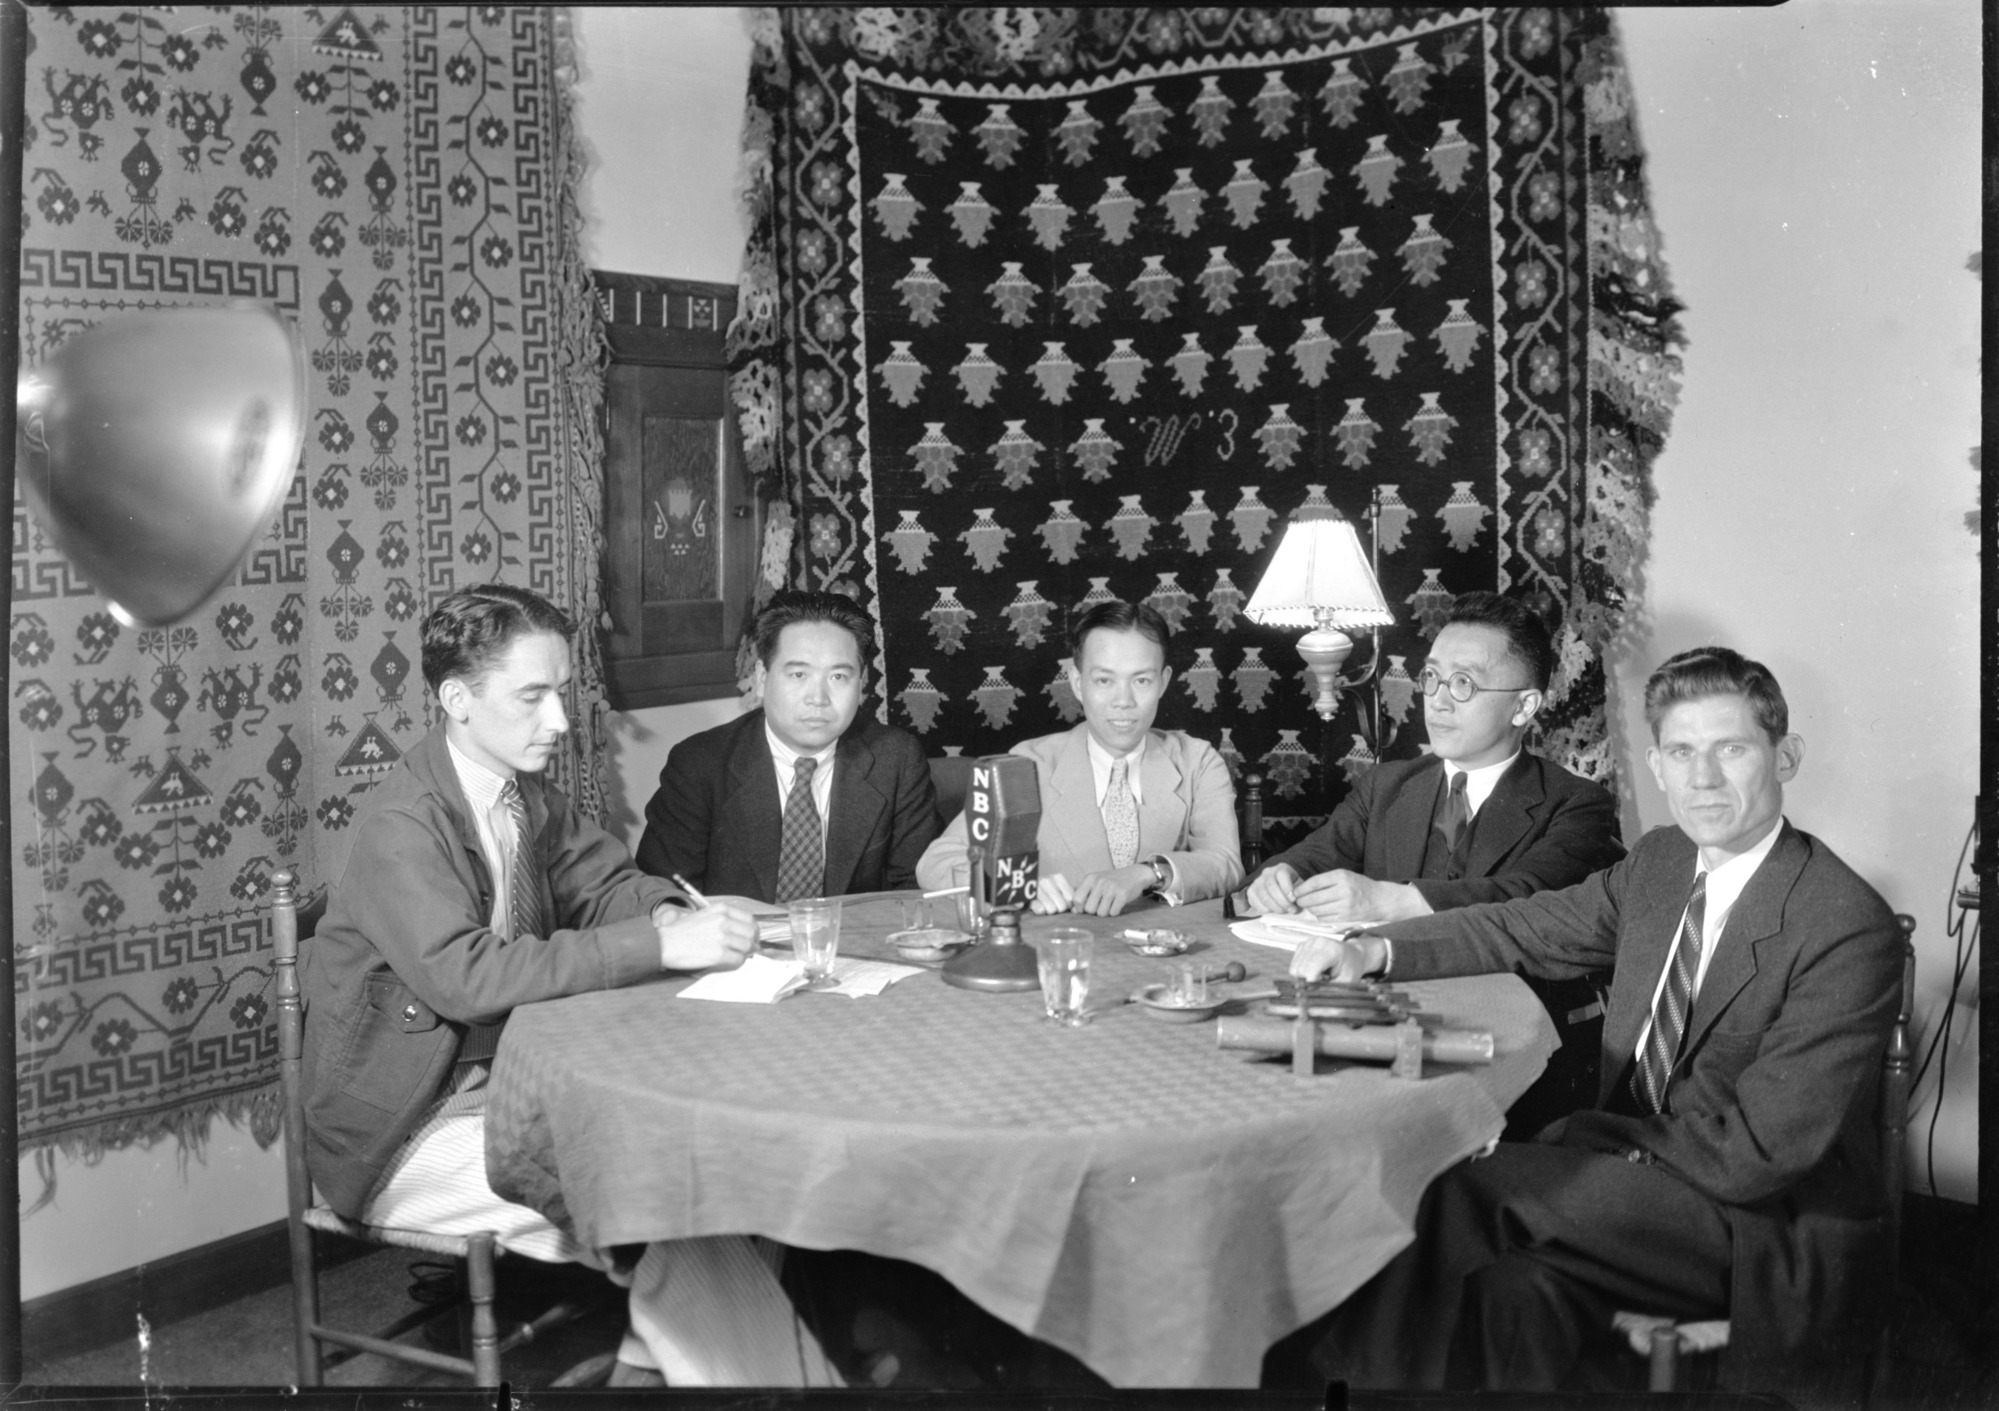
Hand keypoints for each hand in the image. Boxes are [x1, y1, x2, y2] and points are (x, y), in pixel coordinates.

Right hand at [655, 901, 756, 971]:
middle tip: (749, 949)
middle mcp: (723, 921)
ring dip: (745, 953)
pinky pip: (738, 960)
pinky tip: (729, 961)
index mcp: (721, 909)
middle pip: (751, 933)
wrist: (664, 944)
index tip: (752, 937)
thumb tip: (743, 932)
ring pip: (747, 947)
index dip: (753, 930)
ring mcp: (722, 937)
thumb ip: (724, 920)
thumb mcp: (704, 915)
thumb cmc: (682, 931)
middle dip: (753, 942)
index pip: (749, 919)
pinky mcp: (719, 954)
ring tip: (737, 955)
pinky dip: (737, 962)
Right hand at [1031, 874, 1075, 913]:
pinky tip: (1038, 907)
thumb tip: (1075, 909)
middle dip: (1059, 909)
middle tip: (1053, 906)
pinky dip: (1040, 911)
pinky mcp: (1028, 897)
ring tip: (1046, 906)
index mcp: (1058, 877)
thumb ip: (1070, 897)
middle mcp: (1047, 880)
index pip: (1071, 899)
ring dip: (1050, 911)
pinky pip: (1041, 910)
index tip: (1062, 902)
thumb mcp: (1061, 890)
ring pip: (1052, 910)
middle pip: (1062, 906)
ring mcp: (1036, 888)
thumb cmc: (1049, 892)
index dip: (1068, 905)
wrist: (1026, 890)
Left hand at [1067, 864, 1150, 916]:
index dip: (1079, 908)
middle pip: (1089, 909)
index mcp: (1090, 878)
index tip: (1084, 908)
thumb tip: (1074, 911)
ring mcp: (1112, 888)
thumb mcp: (1096, 883)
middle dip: (1094, 911)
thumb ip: (1084, 895)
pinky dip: (1115, 912)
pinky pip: (1113, 913)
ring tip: (1110, 903)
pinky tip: (1117, 904)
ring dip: (1105, 912)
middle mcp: (1100, 882)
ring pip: (1101, 913)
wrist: (1134, 874)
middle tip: (1101, 905)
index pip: (1077, 898)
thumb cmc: (1112, 881)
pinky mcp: (1123, 894)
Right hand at [1243, 863, 1301, 915]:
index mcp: (1281, 868)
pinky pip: (1256, 902)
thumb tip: (1300, 901)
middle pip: (1272, 886)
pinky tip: (1273, 911)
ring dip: (1275, 907)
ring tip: (1284, 911)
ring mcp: (1258, 881)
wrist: (1278, 886)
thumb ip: (1299, 891)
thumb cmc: (1291, 887)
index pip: (1282, 874)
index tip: (1294, 899)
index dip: (1287, 887)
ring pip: (1264, 895)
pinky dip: (1265, 909)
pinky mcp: (1251, 891)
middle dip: (1283, 901)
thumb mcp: (1298, 885)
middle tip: (1292, 910)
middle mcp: (1267, 873)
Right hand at [1288, 933, 1384, 983]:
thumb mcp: (1345, 983)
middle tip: (1324, 980)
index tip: (1321, 986)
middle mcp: (1318, 943)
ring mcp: (1309, 942)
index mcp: (1332, 950)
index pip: (1311, 969)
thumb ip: (1328, 991)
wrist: (1352, 954)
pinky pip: (1294, 965)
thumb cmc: (1351, 969)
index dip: (1311, 983)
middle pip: (1300, 971)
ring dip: (1304, 977)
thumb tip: (1311, 1000)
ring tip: (1320, 974)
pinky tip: (1315, 969)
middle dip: (1309, 981)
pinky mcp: (1302, 945)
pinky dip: (1302, 971)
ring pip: (1294, 969)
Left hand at [1291, 869, 1425, 924]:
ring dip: (1310, 909)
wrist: (1380, 900)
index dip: (1301, 888)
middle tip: (1299, 901)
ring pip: (1317, 910)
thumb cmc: (1360, 885)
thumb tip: (1302, 889)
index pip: (1314, 883)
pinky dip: (1319, 915)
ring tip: (1311, 906)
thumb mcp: (1345, 876)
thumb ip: (1326, 880)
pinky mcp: (1345, 917)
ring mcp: (1344, 905)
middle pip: (1313, 898)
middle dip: (1302, 900)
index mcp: (1342, 877)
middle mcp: (1343, 890)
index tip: (1295, 891)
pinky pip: (1324, 918)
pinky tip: (1321, 911)